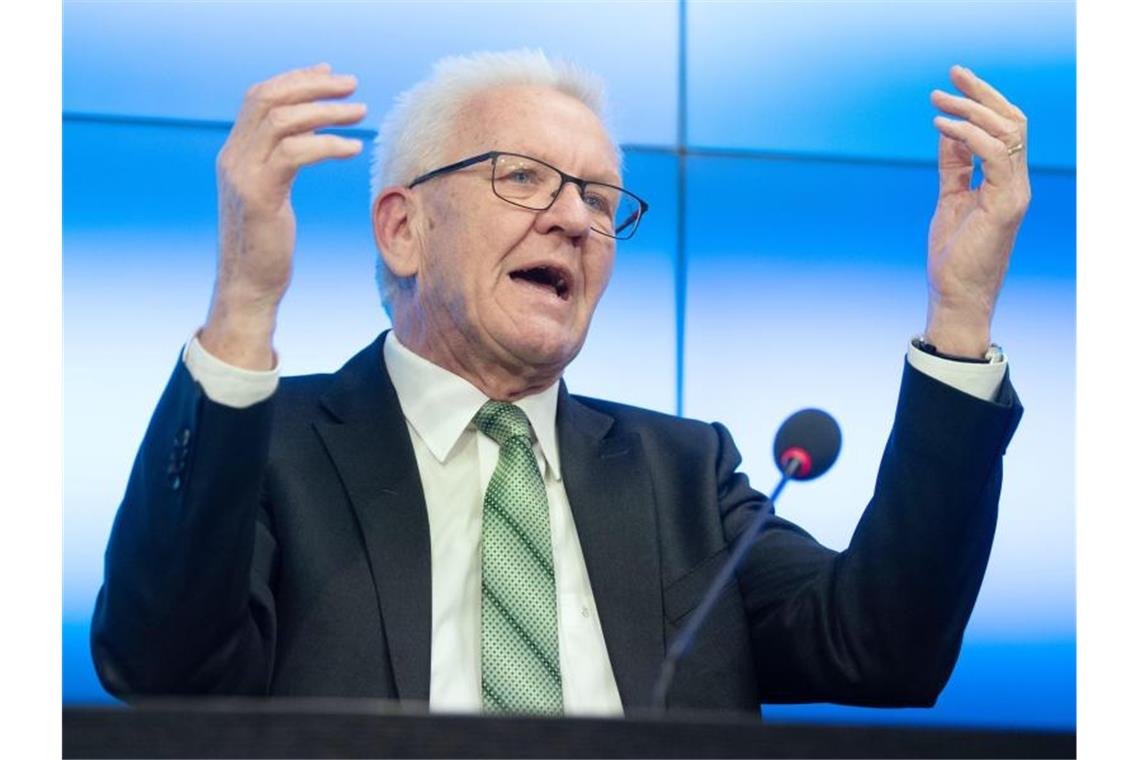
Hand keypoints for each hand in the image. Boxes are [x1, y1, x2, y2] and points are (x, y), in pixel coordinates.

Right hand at [201, 63, 365, 368]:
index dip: (295, 80)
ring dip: (326, 111)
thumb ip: (279, 161)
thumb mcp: (270, 193)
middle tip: (353, 85)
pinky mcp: (260, 195)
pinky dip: (327, 145)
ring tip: (361, 113)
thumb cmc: (267, 245)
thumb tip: (305, 135)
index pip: (258, 97)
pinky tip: (353, 149)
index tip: (329, 73)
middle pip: (269, 99)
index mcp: (234, 153)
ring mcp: (243, 174)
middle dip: (313, 86)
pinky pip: (295, 153)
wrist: (248, 286)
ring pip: (283, 120)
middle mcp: (233, 157)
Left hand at [925, 65, 1030, 356]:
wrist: (956, 295)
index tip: (953, 82)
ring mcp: (1014, 193)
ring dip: (972, 110)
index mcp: (1004, 181)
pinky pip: (995, 156)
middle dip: (982, 93)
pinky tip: (942, 127)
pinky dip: (969, 135)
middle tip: (951, 76)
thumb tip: (946, 132)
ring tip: (938, 101)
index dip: (983, 100)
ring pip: (1008, 132)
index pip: (1005, 127)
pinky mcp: (1005, 205)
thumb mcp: (950, 199)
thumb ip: (953, 167)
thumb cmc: (953, 255)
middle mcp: (1015, 182)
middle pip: (1012, 121)